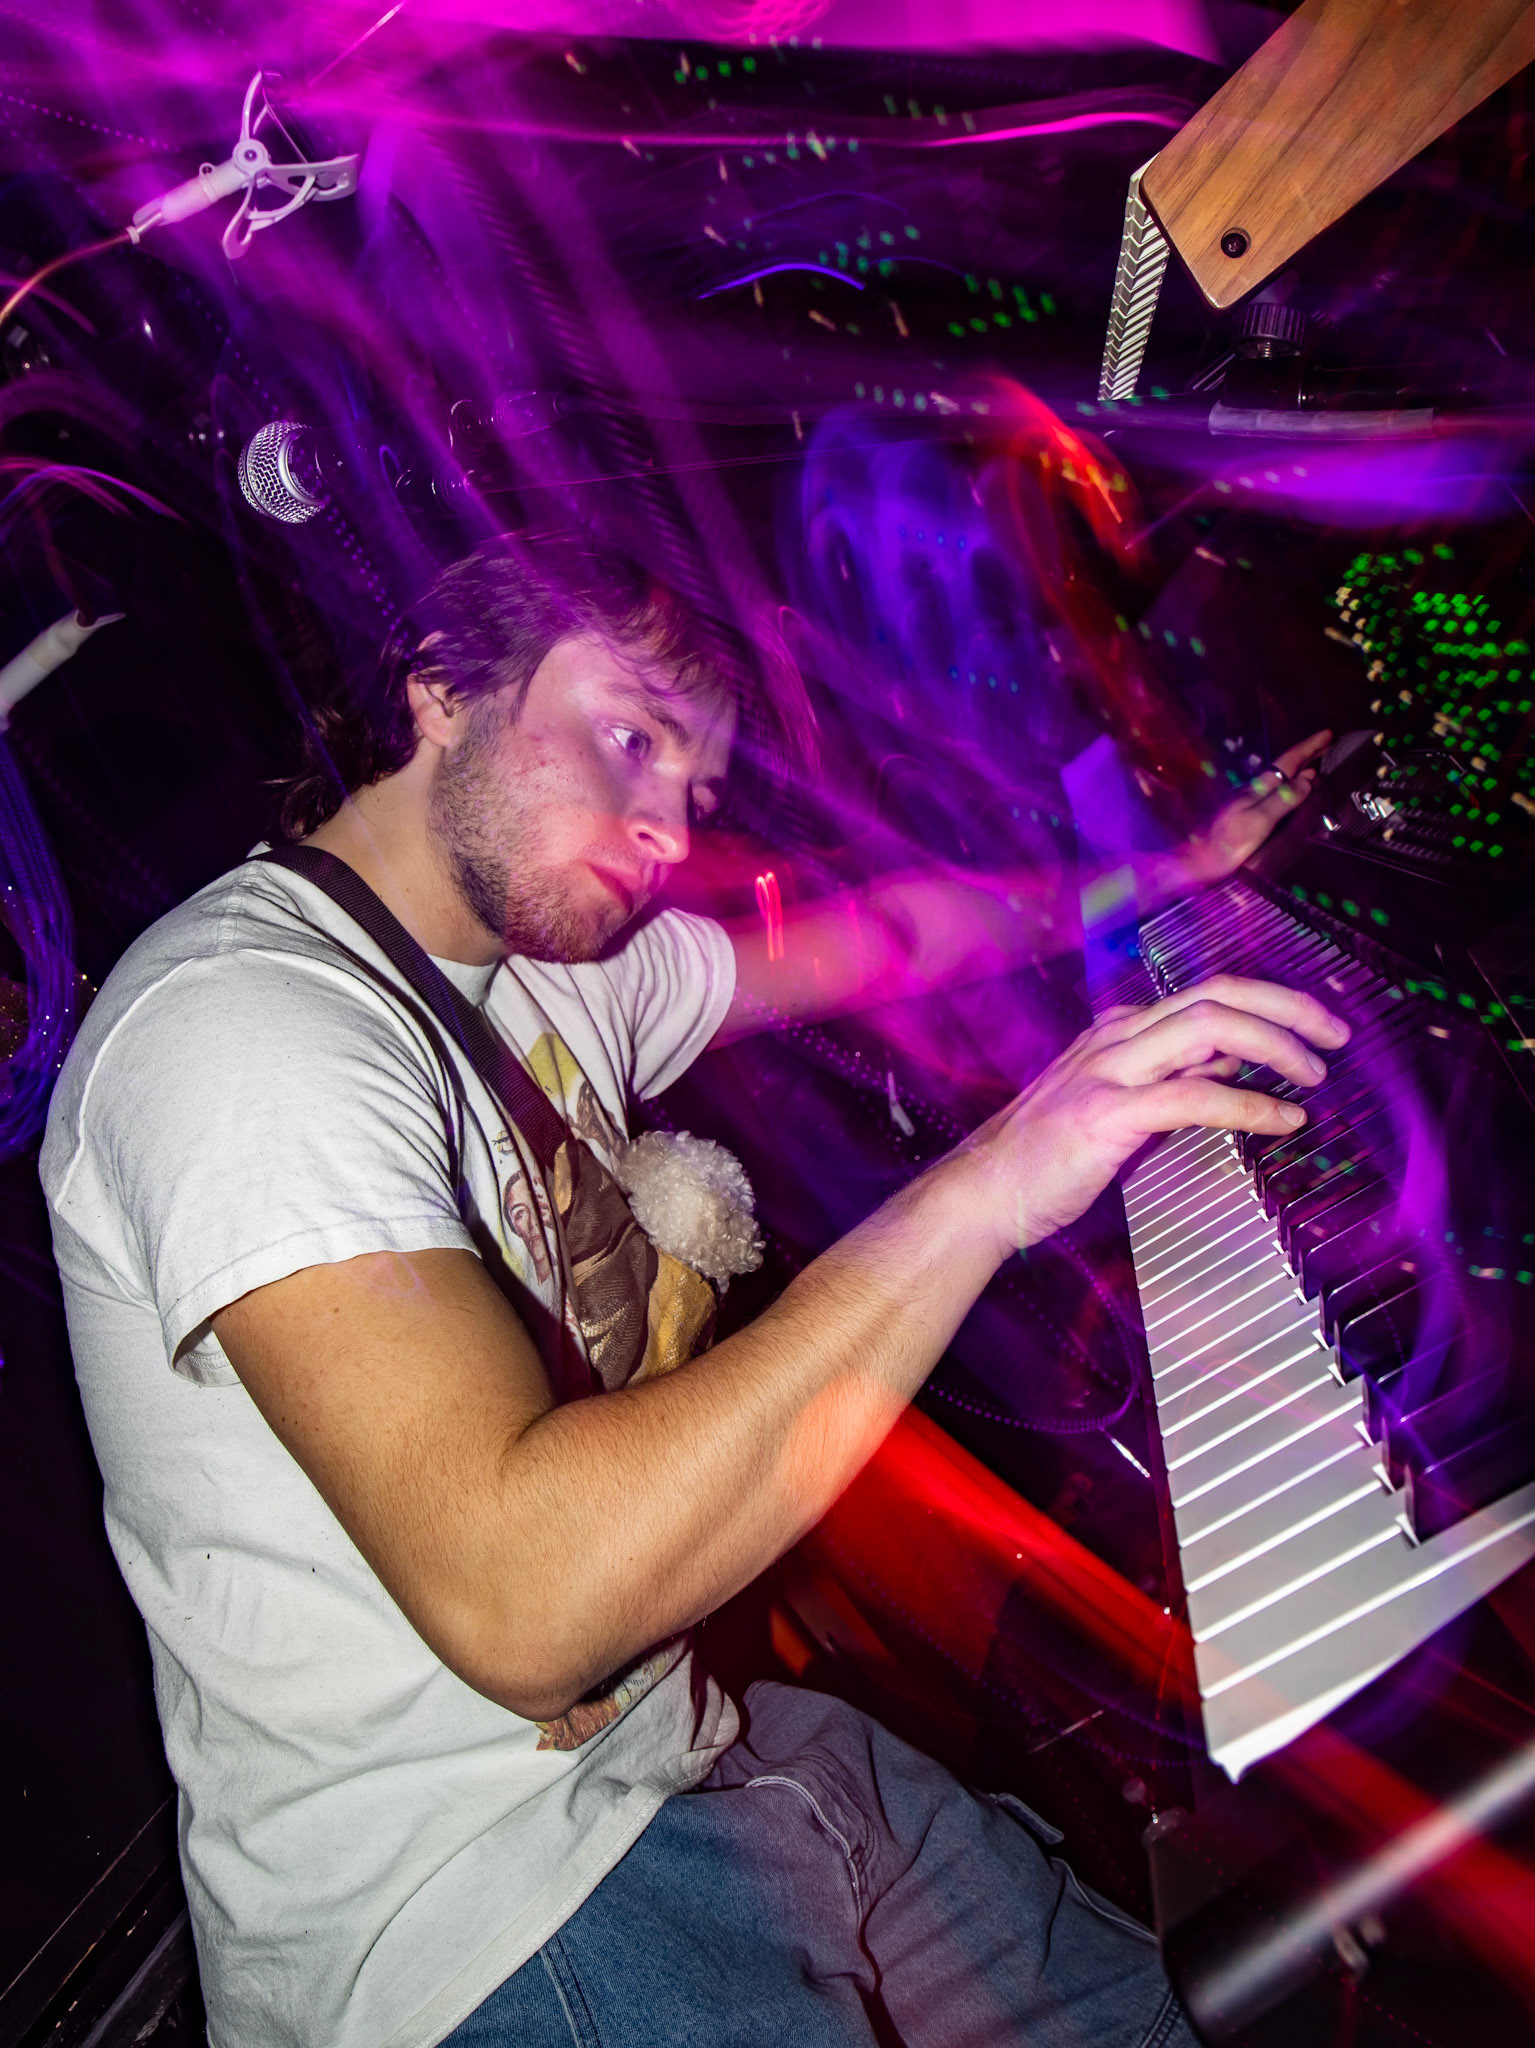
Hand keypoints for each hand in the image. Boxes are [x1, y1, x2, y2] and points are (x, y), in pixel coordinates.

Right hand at [970, 975, 1349, 1252]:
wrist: (984, 1192)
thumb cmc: (1047, 1157)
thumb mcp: (1121, 1105)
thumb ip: (1173, 1080)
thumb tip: (1232, 1068)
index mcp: (1120, 1032)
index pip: (1209, 994)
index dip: (1273, 1002)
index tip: (1316, 1026)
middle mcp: (1116, 1037)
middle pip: (1218, 995)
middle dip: (1288, 1008)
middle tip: (1335, 1036)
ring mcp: (1107, 1071)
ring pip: (1208, 1028)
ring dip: (1276, 1046)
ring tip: (1314, 1075)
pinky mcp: (1104, 1114)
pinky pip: (1191, 1097)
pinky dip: (1247, 1104)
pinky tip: (1281, 1120)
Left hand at [1178, 729, 1331, 887]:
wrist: (1196, 863)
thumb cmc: (1227, 844)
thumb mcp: (1260, 820)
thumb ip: (1284, 799)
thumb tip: (1308, 779)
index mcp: (1258, 788)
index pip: (1288, 761)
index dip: (1309, 747)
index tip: (1328, 733)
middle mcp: (1253, 790)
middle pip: (1284, 767)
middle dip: (1307, 754)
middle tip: (1328, 744)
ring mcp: (1248, 802)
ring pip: (1280, 780)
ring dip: (1300, 771)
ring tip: (1318, 767)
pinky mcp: (1245, 815)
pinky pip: (1276, 793)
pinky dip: (1291, 787)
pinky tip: (1295, 794)